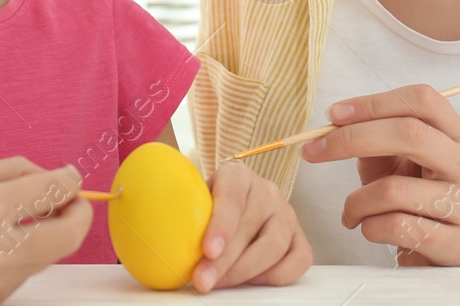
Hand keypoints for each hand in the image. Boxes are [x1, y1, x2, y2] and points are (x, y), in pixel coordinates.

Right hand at [0, 157, 90, 304]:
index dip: (70, 181)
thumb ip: (17, 173)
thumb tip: (60, 177)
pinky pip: (25, 272)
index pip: (52, 192)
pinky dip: (26, 252)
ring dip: (50, 233)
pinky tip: (0, 241)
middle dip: (78, 213)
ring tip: (25, 217)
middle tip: (70, 199)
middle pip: (69, 235)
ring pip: (49, 255)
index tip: (71, 176)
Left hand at [190, 161, 311, 290]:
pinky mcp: (299, 236)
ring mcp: (286, 213)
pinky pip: (299, 260)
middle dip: (225, 261)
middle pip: (250, 227)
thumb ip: (185, 214)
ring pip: (275, 246)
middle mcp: (266, 191)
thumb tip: (160, 242)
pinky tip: (252, 280)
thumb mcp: (194, 200)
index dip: (221, 224)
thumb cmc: (209, 205)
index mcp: (237, 176)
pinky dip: (276, 276)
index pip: (232, 197)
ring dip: (245, 272)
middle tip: (203, 281)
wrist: (233, 204)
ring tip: (221, 283)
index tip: (208, 250)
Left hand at [300, 84, 459, 265]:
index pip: (422, 100)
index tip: (332, 115)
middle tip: (314, 152)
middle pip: (411, 134)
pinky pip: (398, 227)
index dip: (374, 103)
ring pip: (395, 189)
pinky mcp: (459, 245)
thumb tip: (334, 123)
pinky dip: (369, 227)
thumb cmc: (411, 200)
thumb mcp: (393, 162)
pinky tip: (368, 229)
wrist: (441, 255)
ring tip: (350, 211)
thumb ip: (372, 138)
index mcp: (457, 135)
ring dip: (356, 201)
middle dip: (353, 139)